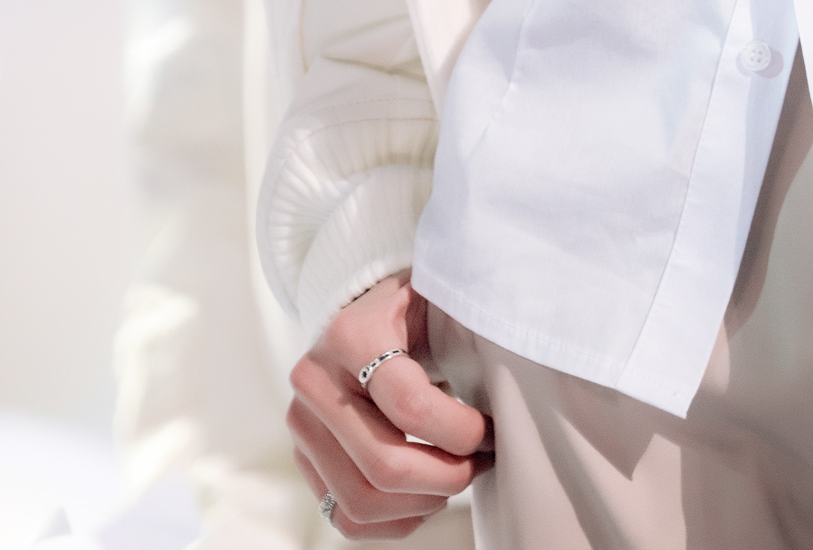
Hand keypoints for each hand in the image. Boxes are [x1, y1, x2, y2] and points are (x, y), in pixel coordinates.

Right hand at [289, 269, 491, 539]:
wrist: (362, 308)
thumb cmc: (412, 303)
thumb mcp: (436, 292)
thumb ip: (467, 322)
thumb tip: (509, 388)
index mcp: (350, 334)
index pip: (411, 406)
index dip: (461, 430)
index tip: (490, 428)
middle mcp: (315, 383)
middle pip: (384, 465)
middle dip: (447, 476)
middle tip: (481, 460)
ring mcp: (303, 426)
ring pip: (362, 501)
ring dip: (423, 502)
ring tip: (457, 476)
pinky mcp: (305, 458)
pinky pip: (345, 516)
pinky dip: (395, 519)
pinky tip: (427, 494)